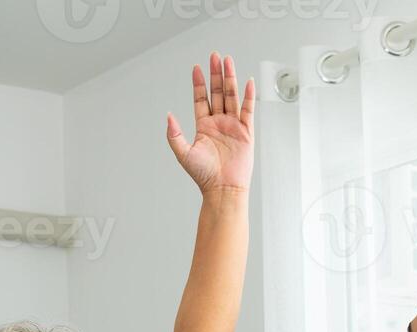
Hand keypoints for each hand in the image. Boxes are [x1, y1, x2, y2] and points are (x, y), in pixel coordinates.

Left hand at [165, 51, 254, 194]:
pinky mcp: (246, 132)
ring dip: (229, 79)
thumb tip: (168, 115)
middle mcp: (219, 124)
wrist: (223, 189)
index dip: (199, 84)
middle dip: (216, 74)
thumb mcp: (183, 153)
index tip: (197, 68)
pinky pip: (247, 110)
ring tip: (227, 61)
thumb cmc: (204, 176)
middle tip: (214, 56)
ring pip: (231, 97)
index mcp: (204, 127)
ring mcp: (233, 126)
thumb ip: (174, 134)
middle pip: (217, 93)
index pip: (201, 99)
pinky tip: (247, 82)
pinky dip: (248, 96)